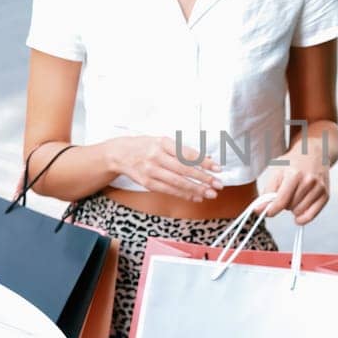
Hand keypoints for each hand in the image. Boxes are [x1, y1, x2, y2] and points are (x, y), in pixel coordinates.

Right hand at [98, 135, 221, 201]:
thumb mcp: (162, 141)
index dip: (204, 162)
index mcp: (163, 143)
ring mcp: (151, 170)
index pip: (187, 154)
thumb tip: (204, 159)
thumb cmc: (144, 146)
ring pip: (177, 182)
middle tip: (218, 184)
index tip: (217, 168)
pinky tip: (195, 196)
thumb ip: (181, 150)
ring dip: (196, 189)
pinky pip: (169, 190)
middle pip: (184, 169)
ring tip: (210, 193)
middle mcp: (156, 156)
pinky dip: (183, 194)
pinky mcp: (147, 182)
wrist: (119, 154)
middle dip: (203, 178)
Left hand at [260, 150, 329, 224]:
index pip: (281, 201)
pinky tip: (299, 213)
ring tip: (294, 197)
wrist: (314, 153)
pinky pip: (311, 216)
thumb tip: (259, 210)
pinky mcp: (325, 195)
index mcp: (294, 174)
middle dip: (283, 204)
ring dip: (293, 209)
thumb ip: (267, 191)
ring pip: (299, 212)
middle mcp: (309, 181)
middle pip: (289, 207)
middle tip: (285, 194)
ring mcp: (319, 188)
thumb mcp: (276, 170)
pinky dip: (303, 218)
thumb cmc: (293, 162)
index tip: (266, 213)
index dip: (271, 210)